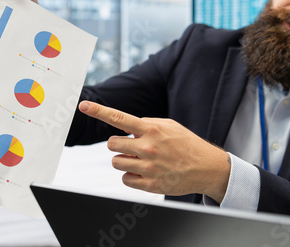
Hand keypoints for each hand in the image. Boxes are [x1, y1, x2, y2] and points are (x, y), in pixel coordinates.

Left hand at [79, 101, 230, 202]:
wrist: (207, 168)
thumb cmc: (186, 144)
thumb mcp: (168, 126)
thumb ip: (145, 124)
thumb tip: (122, 125)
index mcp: (151, 129)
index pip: (118, 117)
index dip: (98, 111)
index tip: (83, 105)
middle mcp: (148, 147)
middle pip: (111, 144)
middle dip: (119, 145)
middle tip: (134, 147)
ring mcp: (149, 167)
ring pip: (116, 162)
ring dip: (124, 161)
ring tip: (142, 160)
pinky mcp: (150, 185)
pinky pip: (125, 179)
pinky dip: (131, 176)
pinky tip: (146, 173)